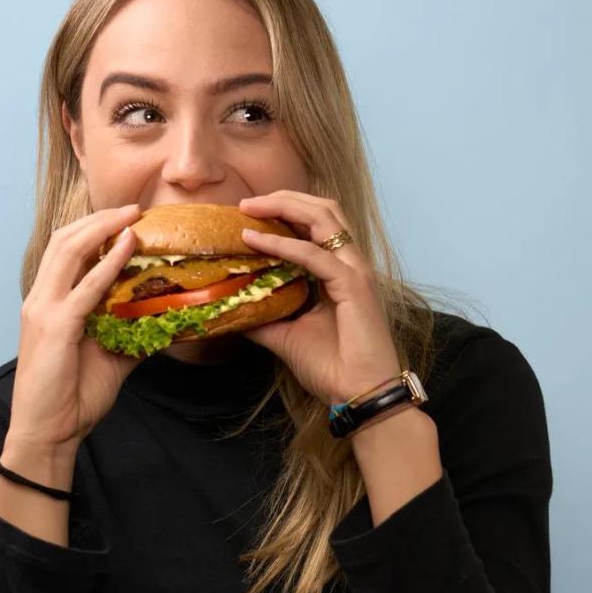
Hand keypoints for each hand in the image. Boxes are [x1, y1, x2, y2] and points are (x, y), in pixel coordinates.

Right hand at [7, 203, 146, 447]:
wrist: (49, 431)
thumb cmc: (74, 396)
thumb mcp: (111, 357)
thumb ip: (132, 333)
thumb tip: (167, 321)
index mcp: (49, 303)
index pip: (66, 252)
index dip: (94, 230)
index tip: (126, 219)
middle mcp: (41, 299)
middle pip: (65, 241)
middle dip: (99, 220)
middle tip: (134, 208)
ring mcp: (45, 310)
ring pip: (68, 252)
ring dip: (102, 230)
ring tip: (132, 217)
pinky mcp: (55, 327)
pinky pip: (85, 287)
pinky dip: (107, 264)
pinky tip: (127, 248)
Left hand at [236, 191, 403, 402]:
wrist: (359, 395)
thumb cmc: (333, 368)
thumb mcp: (287, 336)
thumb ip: (265, 316)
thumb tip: (232, 308)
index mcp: (341, 273)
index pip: (317, 225)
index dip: (286, 211)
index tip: (248, 214)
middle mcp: (351, 265)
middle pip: (323, 209)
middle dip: (284, 198)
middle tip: (247, 203)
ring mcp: (355, 272)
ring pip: (324, 217)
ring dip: (284, 207)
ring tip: (250, 208)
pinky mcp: (353, 287)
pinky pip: (314, 255)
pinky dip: (283, 245)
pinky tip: (255, 241)